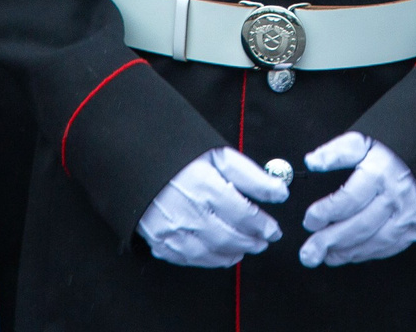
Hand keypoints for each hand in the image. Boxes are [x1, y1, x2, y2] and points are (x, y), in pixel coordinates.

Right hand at [138, 147, 287, 268]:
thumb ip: (251, 175)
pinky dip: (208, 260)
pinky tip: (219, 254)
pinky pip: (187, 259)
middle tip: (263, 241)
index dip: (263, 225)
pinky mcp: (157, 239)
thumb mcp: (218, 154)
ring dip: (232, 254)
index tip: (274, 229)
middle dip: (251, 242)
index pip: (243, 214)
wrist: (136, 159)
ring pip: (209, 253)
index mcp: (204, 186)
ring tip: (245, 248)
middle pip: (228, 237)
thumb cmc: (178, 155)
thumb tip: (280, 192)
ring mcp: (170, 229)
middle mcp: (187, 211)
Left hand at [299, 131, 415, 266]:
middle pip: (358, 226)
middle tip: (308, 253)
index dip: (326, 212)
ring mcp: (406, 217)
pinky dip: (364, 254)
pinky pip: (386, 248)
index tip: (309, 220)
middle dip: (329, 241)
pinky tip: (347, 254)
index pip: (349, 199)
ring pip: (372, 242)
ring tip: (323, 256)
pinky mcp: (413, 230)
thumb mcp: (365, 141)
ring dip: (345, 253)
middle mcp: (395, 198)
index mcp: (380, 173)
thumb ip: (336, 152)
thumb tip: (312, 162)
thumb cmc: (394, 152)